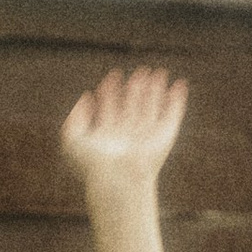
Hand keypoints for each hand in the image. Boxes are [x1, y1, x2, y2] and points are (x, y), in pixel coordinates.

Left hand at [61, 63, 186, 190]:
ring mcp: (147, 135)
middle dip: (136, 88)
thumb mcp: (72, 138)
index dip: (111, 91)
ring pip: (152, 107)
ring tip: (159, 73)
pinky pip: (173, 114)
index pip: (110, 108)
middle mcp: (128, 134)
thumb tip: (86, 97)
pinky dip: (177, 100)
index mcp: (108, 135)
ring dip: (156, 90)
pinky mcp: (164, 137)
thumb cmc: (92, 164)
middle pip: (133, 106)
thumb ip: (75, 117)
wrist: (117, 179)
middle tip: (140, 71)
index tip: (113, 76)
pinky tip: (179, 84)